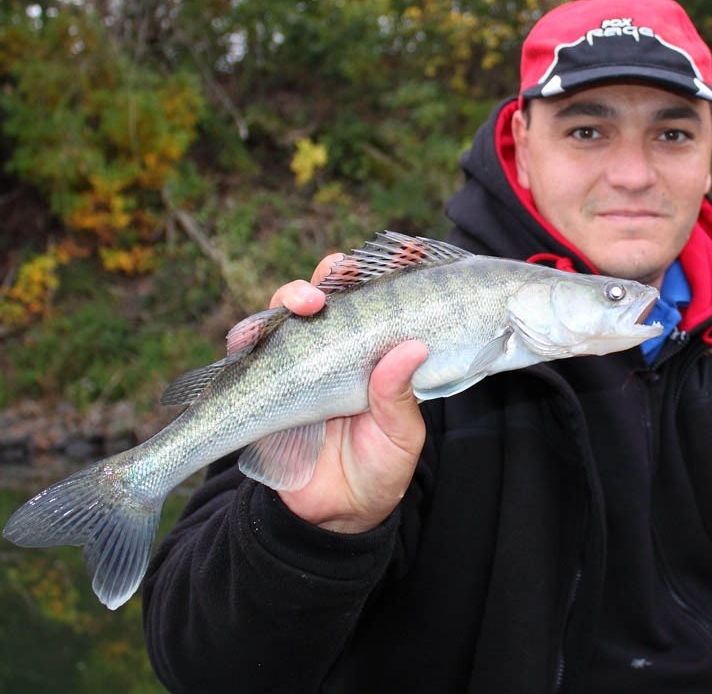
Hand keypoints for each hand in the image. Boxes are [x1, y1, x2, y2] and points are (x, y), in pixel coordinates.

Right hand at [270, 255, 428, 532]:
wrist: (334, 517)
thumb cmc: (377, 468)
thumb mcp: (401, 438)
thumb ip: (399, 398)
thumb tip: (409, 350)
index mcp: (376, 352)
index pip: (382, 301)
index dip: (392, 270)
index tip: (409, 252)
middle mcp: (334, 348)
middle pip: (328, 294)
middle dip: (332, 274)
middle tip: (342, 271)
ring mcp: (296, 362)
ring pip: (284, 314)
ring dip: (289, 298)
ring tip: (306, 302)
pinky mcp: (261, 385)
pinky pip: (244, 355)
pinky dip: (246, 340)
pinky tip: (253, 339)